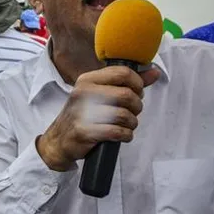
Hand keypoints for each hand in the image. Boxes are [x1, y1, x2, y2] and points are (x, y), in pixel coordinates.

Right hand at [35, 65, 160, 171]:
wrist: (59, 140)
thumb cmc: (83, 115)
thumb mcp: (100, 94)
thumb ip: (127, 83)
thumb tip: (154, 73)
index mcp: (87, 80)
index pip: (122, 73)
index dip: (137, 84)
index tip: (136, 92)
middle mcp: (83, 93)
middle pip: (126, 94)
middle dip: (136, 106)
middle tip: (132, 112)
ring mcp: (82, 113)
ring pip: (124, 115)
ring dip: (131, 123)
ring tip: (126, 125)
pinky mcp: (85, 131)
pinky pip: (117, 132)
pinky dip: (125, 135)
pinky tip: (121, 135)